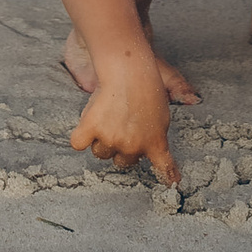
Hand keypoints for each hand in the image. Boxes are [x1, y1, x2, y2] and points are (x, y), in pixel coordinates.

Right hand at [70, 62, 177, 183]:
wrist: (128, 69)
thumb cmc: (148, 83)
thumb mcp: (163, 113)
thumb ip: (158, 135)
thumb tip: (156, 148)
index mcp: (156, 142)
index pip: (164, 167)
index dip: (167, 176)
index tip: (171, 182)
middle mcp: (132, 146)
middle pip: (122, 161)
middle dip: (121, 147)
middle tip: (121, 124)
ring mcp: (111, 139)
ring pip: (100, 152)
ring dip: (101, 140)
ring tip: (107, 115)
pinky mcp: (90, 129)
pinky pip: (79, 143)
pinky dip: (81, 135)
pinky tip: (88, 122)